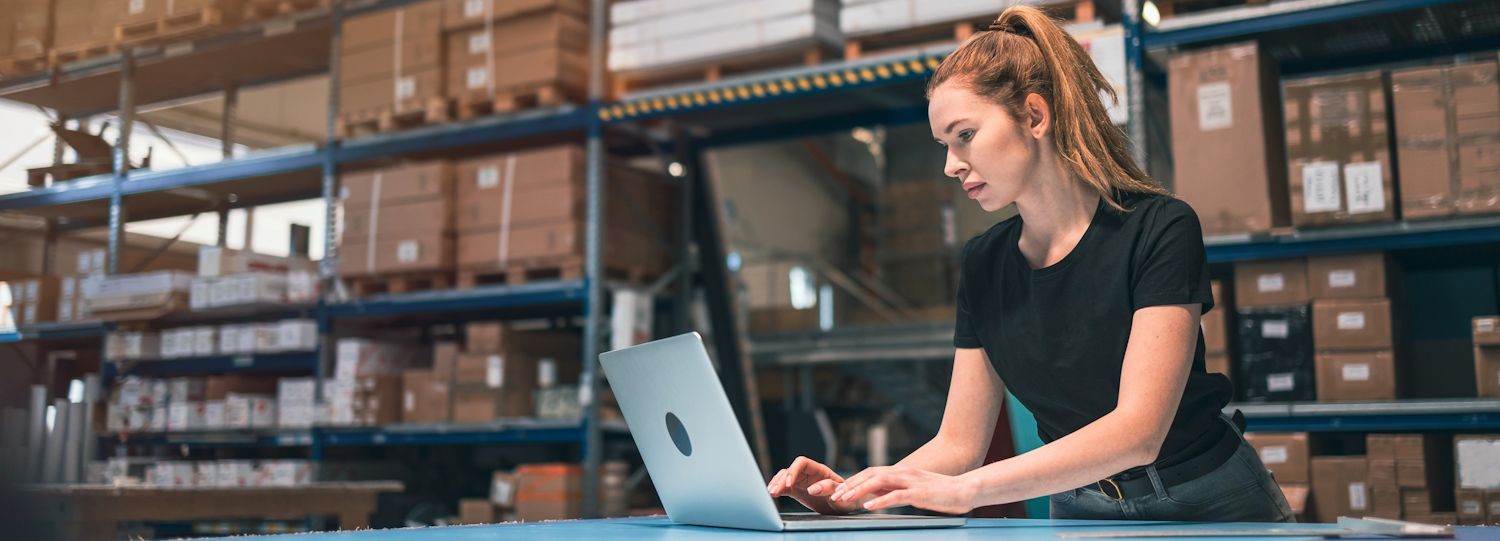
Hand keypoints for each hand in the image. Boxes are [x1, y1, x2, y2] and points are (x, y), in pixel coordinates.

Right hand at [767, 456, 863, 514]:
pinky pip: (784, 486)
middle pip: (791, 469)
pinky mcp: (797, 490)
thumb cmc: (846, 500)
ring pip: (785, 477)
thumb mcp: (841, 495)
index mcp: (820, 470)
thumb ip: (829, 489)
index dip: (793, 470)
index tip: (789, 483)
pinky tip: (772, 493)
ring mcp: (802, 481)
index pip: (802, 463)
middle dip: (781, 479)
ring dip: (777, 483)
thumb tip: (812, 488)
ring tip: (771, 493)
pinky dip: (777, 488)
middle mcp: (809, 473)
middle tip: (774, 491)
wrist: (845, 506)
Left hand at [829, 464, 978, 514]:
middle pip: (871, 475)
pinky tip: (869, 507)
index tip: (839, 490)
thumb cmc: (940, 493)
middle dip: (851, 484)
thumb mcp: (913, 490)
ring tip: (846, 499)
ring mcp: (911, 481)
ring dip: (860, 490)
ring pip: (879, 482)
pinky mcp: (919, 493)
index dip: (854, 481)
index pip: (871, 473)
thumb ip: (895, 491)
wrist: (965, 489)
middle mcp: (903, 472)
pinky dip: (881, 501)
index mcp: (901, 472)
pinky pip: (896, 496)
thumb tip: (876, 497)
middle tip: (835, 495)